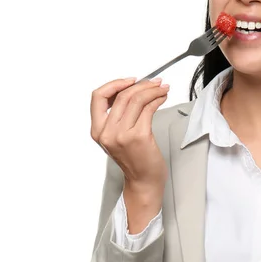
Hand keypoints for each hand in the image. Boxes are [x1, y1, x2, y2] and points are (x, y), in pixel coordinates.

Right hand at [90, 77, 169, 194]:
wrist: (143, 181)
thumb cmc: (135, 159)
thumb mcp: (117, 137)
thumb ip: (117, 116)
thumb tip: (131, 90)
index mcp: (98, 130)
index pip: (98, 97)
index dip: (115, 84)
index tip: (130, 81)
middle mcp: (107, 132)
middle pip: (123, 95)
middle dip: (142, 85)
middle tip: (155, 83)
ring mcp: (123, 135)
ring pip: (137, 99)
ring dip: (152, 90)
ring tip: (162, 89)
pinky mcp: (140, 136)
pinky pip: (149, 108)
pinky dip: (157, 99)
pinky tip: (162, 98)